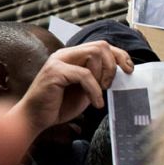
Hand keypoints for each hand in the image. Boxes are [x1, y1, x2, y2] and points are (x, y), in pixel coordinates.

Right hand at [10, 41, 133, 136]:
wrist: (34, 119)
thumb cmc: (57, 106)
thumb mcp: (85, 90)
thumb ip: (97, 79)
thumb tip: (120, 72)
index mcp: (72, 57)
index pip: (101, 46)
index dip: (120, 55)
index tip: (130, 70)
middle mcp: (65, 54)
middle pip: (101, 45)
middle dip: (112, 65)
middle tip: (109, 86)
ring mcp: (58, 61)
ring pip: (94, 54)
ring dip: (102, 76)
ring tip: (98, 94)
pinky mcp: (55, 72)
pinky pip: (85, 74)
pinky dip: (94, 90)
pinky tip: (95, 103)